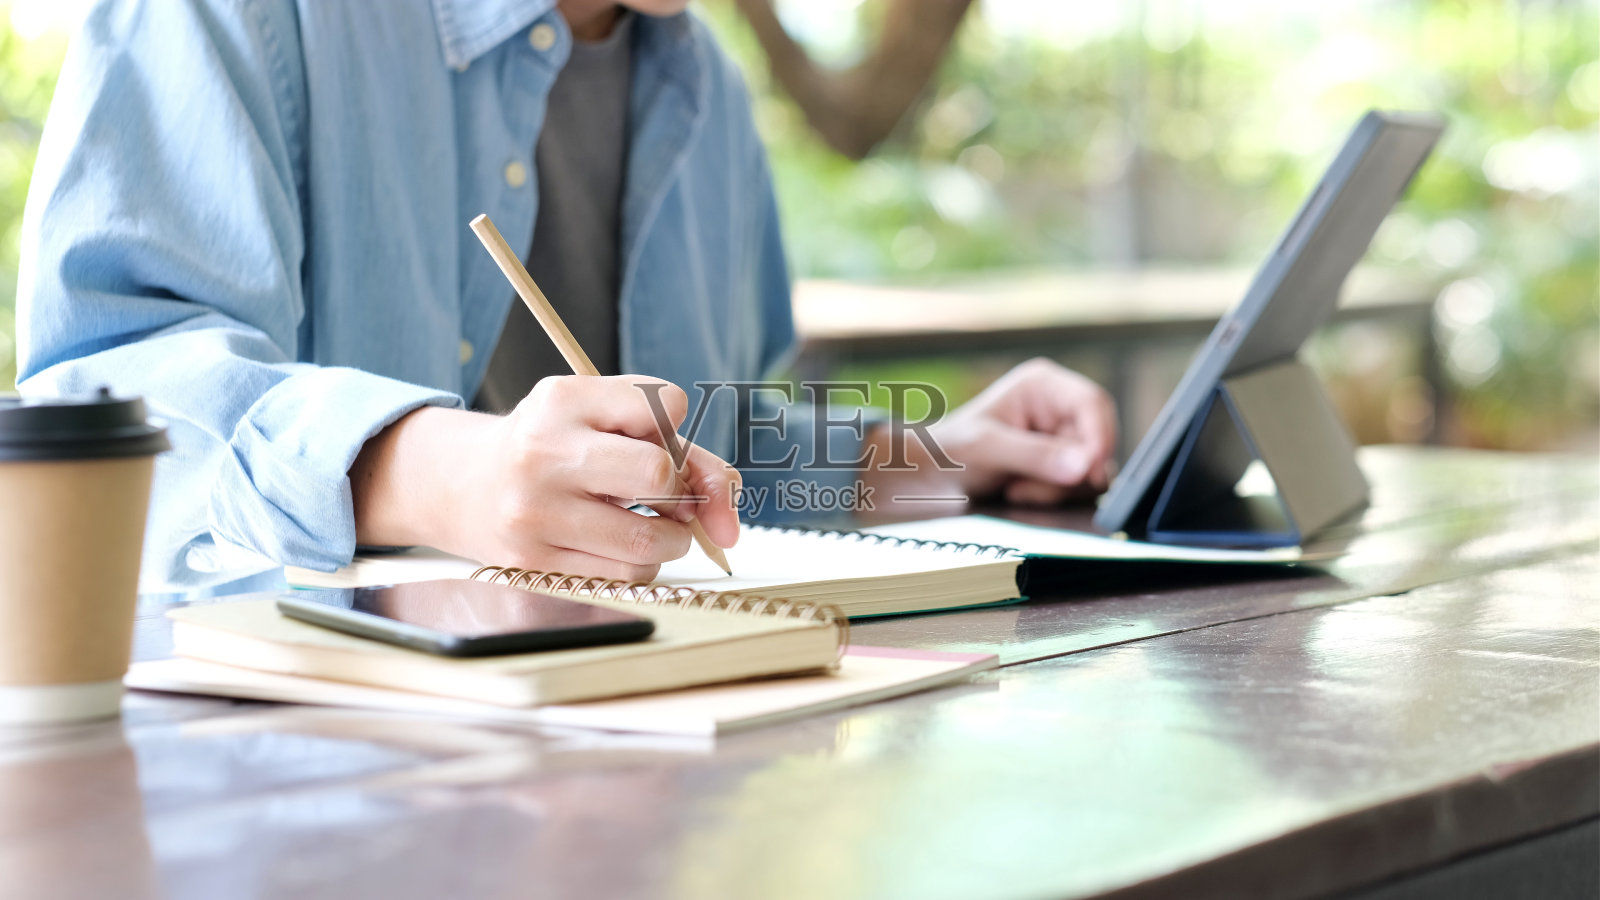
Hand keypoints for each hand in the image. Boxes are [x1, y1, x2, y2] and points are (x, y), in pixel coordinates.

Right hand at [351, 376, 740, 580]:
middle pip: (660, 475)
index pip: (666, 406)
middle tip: (670, 496)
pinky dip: (640, 564)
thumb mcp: (601, 417)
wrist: (463, 485)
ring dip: (670, 538)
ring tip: (650, 524)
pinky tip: (617, 545)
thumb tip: (728, 515)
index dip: (674, 430)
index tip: (651, 439)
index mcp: (563, 399)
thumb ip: (679, 447)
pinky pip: (624, 576)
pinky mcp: (532, 562)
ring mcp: (535, 512)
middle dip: (682, 491)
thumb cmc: (554, 446)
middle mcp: (544, 452)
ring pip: (649, 541)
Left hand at [864, 358, 1115, 510]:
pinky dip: (1051, 499)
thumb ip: (1035, 456)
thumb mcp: (987, 449)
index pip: (1093, 403)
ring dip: (1054, 490)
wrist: (930, 479)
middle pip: (1096, 443)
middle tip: (1022, 487)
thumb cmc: (949, 452)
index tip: (1089, 470)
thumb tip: (1083, 466)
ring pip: (1090, 471)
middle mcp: (1059, 409)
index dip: (1099, 437)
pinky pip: (1078, 489)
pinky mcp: (1062, 468)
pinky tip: (1019, 493)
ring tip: (1014, 488)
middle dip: (1065, 473)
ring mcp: (1063, 440)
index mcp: (1044, 385)